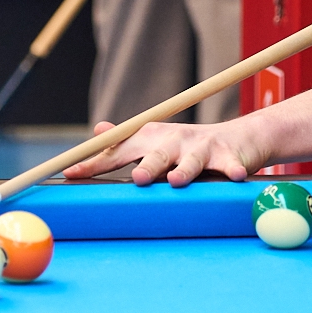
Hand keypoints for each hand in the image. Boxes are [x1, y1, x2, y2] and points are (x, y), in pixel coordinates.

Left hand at [65, 117, 268, 187]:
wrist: (239, 138)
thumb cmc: (189, 146)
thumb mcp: (156, 141)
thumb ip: (125, 143)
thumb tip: (97, 132)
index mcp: (152, 138)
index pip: (119, 151)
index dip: (96, 162)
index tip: (72, 173)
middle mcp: (174, 141)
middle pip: (157, 155)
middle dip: (148, 166)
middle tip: (138, 178)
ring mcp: (203, 148)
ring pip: (191, 161)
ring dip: (184, 170)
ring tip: (177, 180)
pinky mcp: (229, 156)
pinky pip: (229, 165)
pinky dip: (231, 170)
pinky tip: (234, 177)